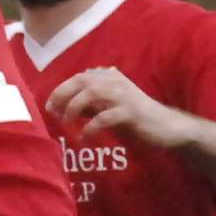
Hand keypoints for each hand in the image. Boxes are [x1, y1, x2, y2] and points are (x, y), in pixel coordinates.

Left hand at [45, 67, 193, 146]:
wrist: (166, 127)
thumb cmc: (134, 118)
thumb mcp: (106, 109)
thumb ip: (86, 106)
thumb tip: (59, 108)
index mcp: (110, 77)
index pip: (79, 77)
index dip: (61, 90)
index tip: (49, 106)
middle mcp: (116, 81)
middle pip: (82, 81)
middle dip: (63, 95)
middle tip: (53, 113)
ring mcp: (124, 95)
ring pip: (91, 93)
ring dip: (74, 108)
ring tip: (67, 124)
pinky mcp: (131, 112)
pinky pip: (104, 117)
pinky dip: (90, 128)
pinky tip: (85, 138)